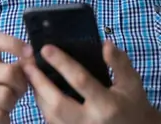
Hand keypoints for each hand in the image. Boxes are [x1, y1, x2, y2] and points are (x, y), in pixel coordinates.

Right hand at [0, 32, 28, 123]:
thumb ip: (19, 66)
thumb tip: (31, 60)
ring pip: (4, 95)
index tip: (29, 52)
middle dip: (20, 85)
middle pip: (9, 71)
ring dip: (10, 104)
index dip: (13, 43)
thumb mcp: (6, 76)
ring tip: (4, 105)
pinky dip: (3, 118)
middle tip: (16, 93)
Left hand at [22, 40, 160, 123]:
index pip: (80, 81)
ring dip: (37, 94)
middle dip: (39, 82)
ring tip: (30, 75)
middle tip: (27, 64)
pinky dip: (43, 107)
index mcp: (106, 105)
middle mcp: (90, 122)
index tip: (46, 48)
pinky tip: (39, 92)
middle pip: (56, 103)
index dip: (62, 63)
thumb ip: (119, 62)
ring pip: (50, 115)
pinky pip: (52, 123)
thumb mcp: (132, 81)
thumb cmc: (133, 104)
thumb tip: (105, 44)